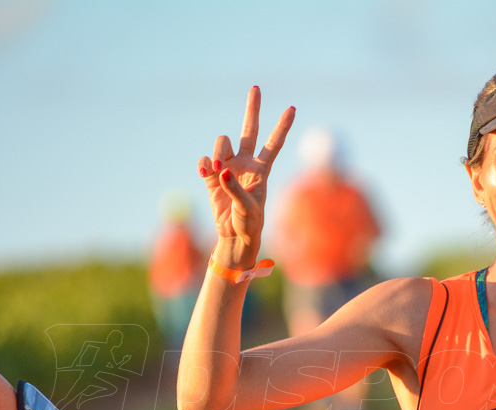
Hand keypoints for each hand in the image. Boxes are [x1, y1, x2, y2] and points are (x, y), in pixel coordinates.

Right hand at [198, 86, 294, 269]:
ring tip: (216, 169)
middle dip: (252, 109)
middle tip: (256, 88)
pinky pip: (204, 160)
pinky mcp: (212, 175)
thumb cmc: (249, 223)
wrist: (234, 235)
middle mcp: (246, 163)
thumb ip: (236, 189)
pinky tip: (206, 174)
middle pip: (249, 130)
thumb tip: (222, 170)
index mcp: (262, 169)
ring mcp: (228, 167)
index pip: (274, 143)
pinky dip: (203, 164)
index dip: (282, 126)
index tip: (292, 108)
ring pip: (222, 143)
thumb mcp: (248, 209)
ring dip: (217, 152)